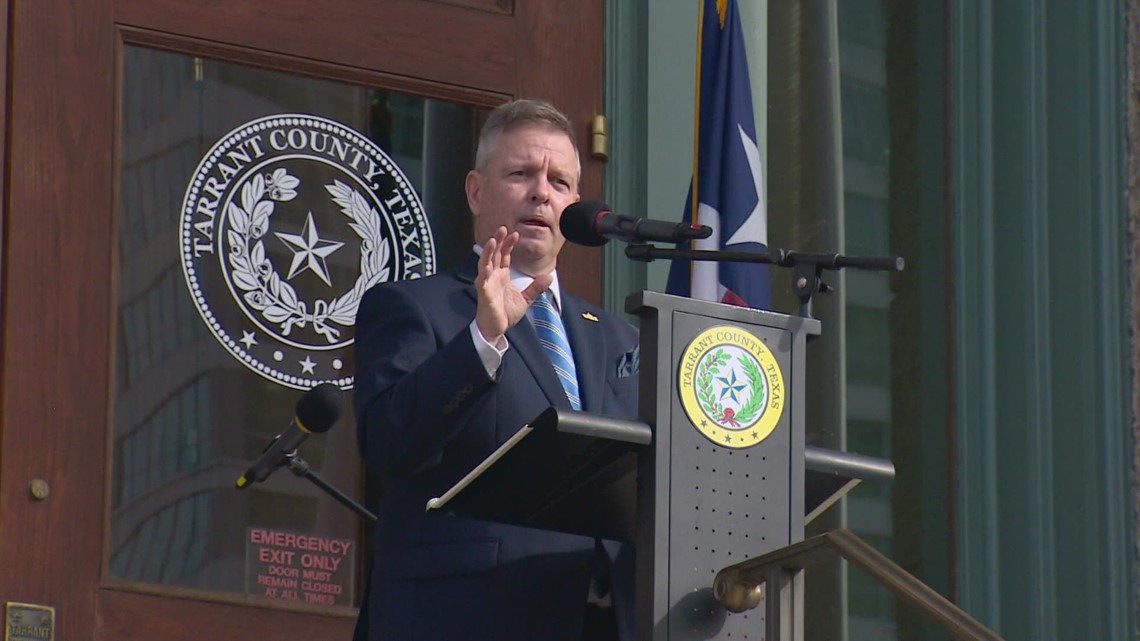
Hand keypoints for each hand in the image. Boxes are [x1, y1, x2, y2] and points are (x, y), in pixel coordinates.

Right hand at [475, 227, 551, 344]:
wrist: (497, 328)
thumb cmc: (506, 312)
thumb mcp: (526, 299)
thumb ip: (536, 288)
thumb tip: (549, 276)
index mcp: (501, 275)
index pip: (504, 255)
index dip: (508, 244)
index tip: (515, 233)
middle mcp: (493, 276)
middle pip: (494, 254)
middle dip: (498, 241)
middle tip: (503, 227)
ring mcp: (487, 283)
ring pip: (485, 263)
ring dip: (488, 252)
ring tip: (493, 240)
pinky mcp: (484, 294)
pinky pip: (482, 282)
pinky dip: (483, 273)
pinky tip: (486, 266)